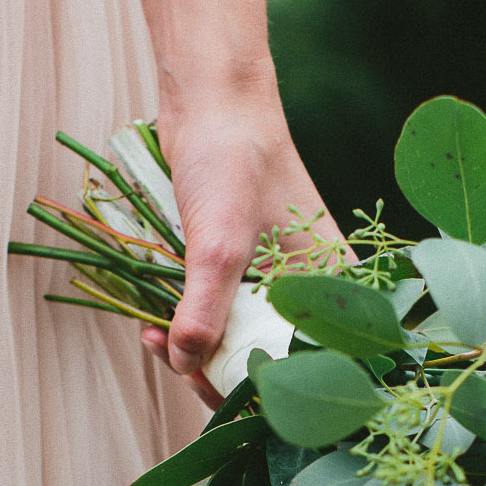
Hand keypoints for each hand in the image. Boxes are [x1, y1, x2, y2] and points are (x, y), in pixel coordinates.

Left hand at [138, 76, 338, 407]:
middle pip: (267, 359)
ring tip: (154, 340)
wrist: (212, 99)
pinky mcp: (237, 271)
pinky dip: (184, 326)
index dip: (262, 386)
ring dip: (192, 350)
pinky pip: (215, 315)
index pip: (306, 361)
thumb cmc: (233, 158)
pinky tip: (153, 326)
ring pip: (235, 340)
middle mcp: (308, 290)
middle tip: (174, 364)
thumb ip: (205, 309)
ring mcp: (272, 281)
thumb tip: (186, 364)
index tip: (210, 384)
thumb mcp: (220, 242)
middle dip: (216, 370)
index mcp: (332, 287)